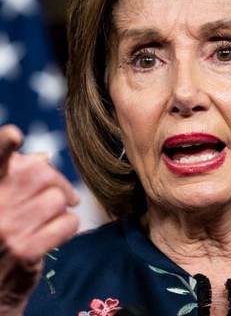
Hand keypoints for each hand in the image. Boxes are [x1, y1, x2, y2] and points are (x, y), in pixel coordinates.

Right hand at [0, 125, 79, 313]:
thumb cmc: (0, 238)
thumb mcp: (0, 204)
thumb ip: (15, 178)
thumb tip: (42, 158)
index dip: (2, 145)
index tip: (13, 135)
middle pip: (41, 174)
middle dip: (58, 182)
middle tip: (61, 195)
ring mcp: (6, 230)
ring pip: (57, 199)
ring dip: (62, 208)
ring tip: (51, 219)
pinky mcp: (25, 251)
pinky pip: (67, 223)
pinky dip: (67, 226)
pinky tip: (53, 235)